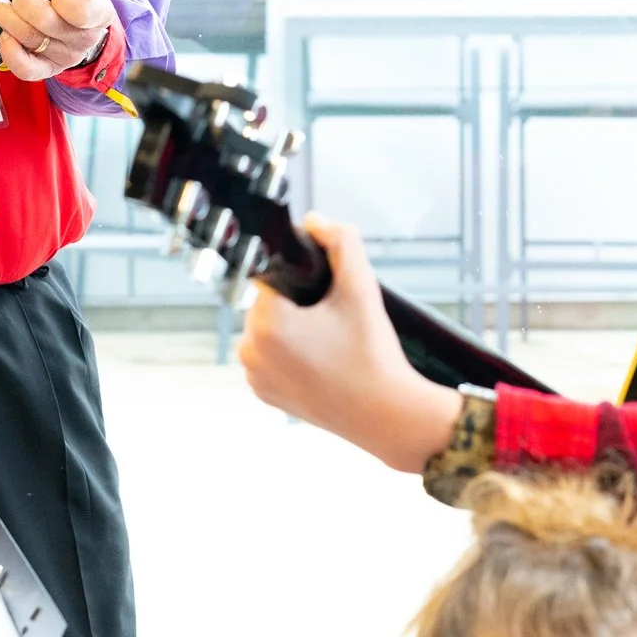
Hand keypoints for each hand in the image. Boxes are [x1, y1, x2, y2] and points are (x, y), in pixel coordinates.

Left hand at [0, 0, 113, 81]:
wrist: (70, 18)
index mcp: (98, 11)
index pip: (82, 11)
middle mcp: (86, 38)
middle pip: (46, 22)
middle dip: (23, 2)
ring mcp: (68, 57)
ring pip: (31, 39)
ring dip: (8, 19)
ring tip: (3, 7)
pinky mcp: (48, 70)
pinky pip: (25, 68)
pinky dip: (8, 49)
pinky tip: (6, 34)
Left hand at [236, 214, 461, 473]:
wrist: (386, 415)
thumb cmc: (373, 354)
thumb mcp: (361, 289)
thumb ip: (341, 243)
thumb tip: (316, 220)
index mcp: (266, 324)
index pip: (273, 274)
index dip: (300, 271)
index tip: (325, 284)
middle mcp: (250, 352)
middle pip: (271, 302)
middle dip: (298, 299)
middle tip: (335, 312)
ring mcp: (255, 377)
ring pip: (270, 329)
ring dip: (293, 325)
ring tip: (331, 336)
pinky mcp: (264, 395)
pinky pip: (270, 357)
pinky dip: (290, 353)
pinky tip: (321, 357)